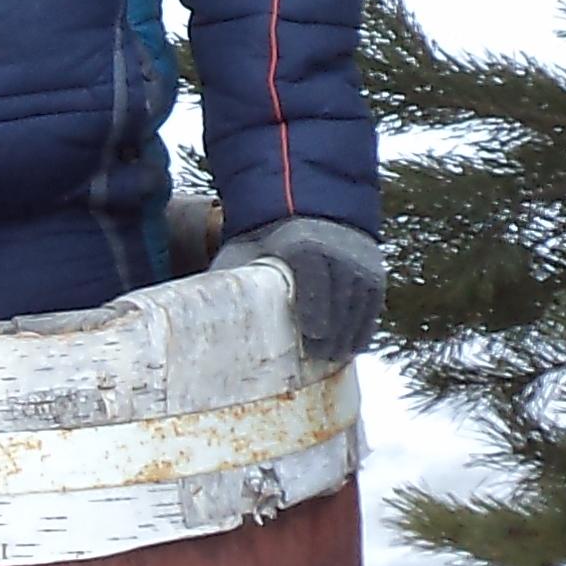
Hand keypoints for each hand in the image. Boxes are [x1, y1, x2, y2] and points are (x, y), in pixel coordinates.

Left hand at [211, 217, 385, 365]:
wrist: (303, 204)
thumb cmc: (265, 235)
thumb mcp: (244, 249)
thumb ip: (229, 277)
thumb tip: (191, 312)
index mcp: (305, 245)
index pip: (317, 282)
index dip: (316, 313)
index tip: (310, 339)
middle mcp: (339, 251)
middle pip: (341, 300)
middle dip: (332, 333)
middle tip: (318, 360)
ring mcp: (359, 260)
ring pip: (360, 305)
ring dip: (349, 335)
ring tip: (334, 359)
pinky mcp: (373, 270)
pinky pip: (373, 304)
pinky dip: (364, 326)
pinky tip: (352, 346)